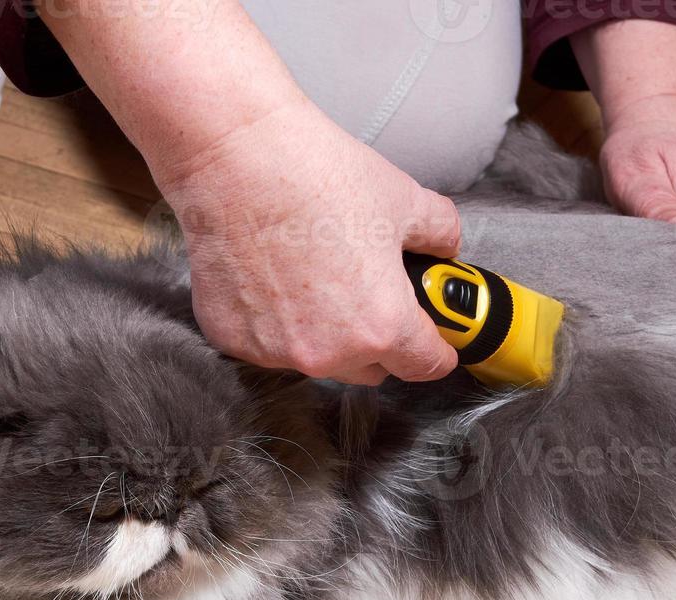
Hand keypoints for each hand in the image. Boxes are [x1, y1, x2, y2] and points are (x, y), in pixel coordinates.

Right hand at [160, 102, 461, 384]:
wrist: (237, 156)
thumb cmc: (314, 175)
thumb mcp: (402, 198)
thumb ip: (439, 234)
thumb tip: (443, 247)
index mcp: (381, 326)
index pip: (424, 366)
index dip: (436, 350)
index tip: (434, 341)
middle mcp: (328, 353)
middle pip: (369, 368)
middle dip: (377, 338)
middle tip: (368, 291)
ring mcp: (275, 351)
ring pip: (317, 358)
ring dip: (323, 332)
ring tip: (312, 273)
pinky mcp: (232, 339)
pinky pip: (267, 344)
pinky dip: (274, 322)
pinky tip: (272, 276)